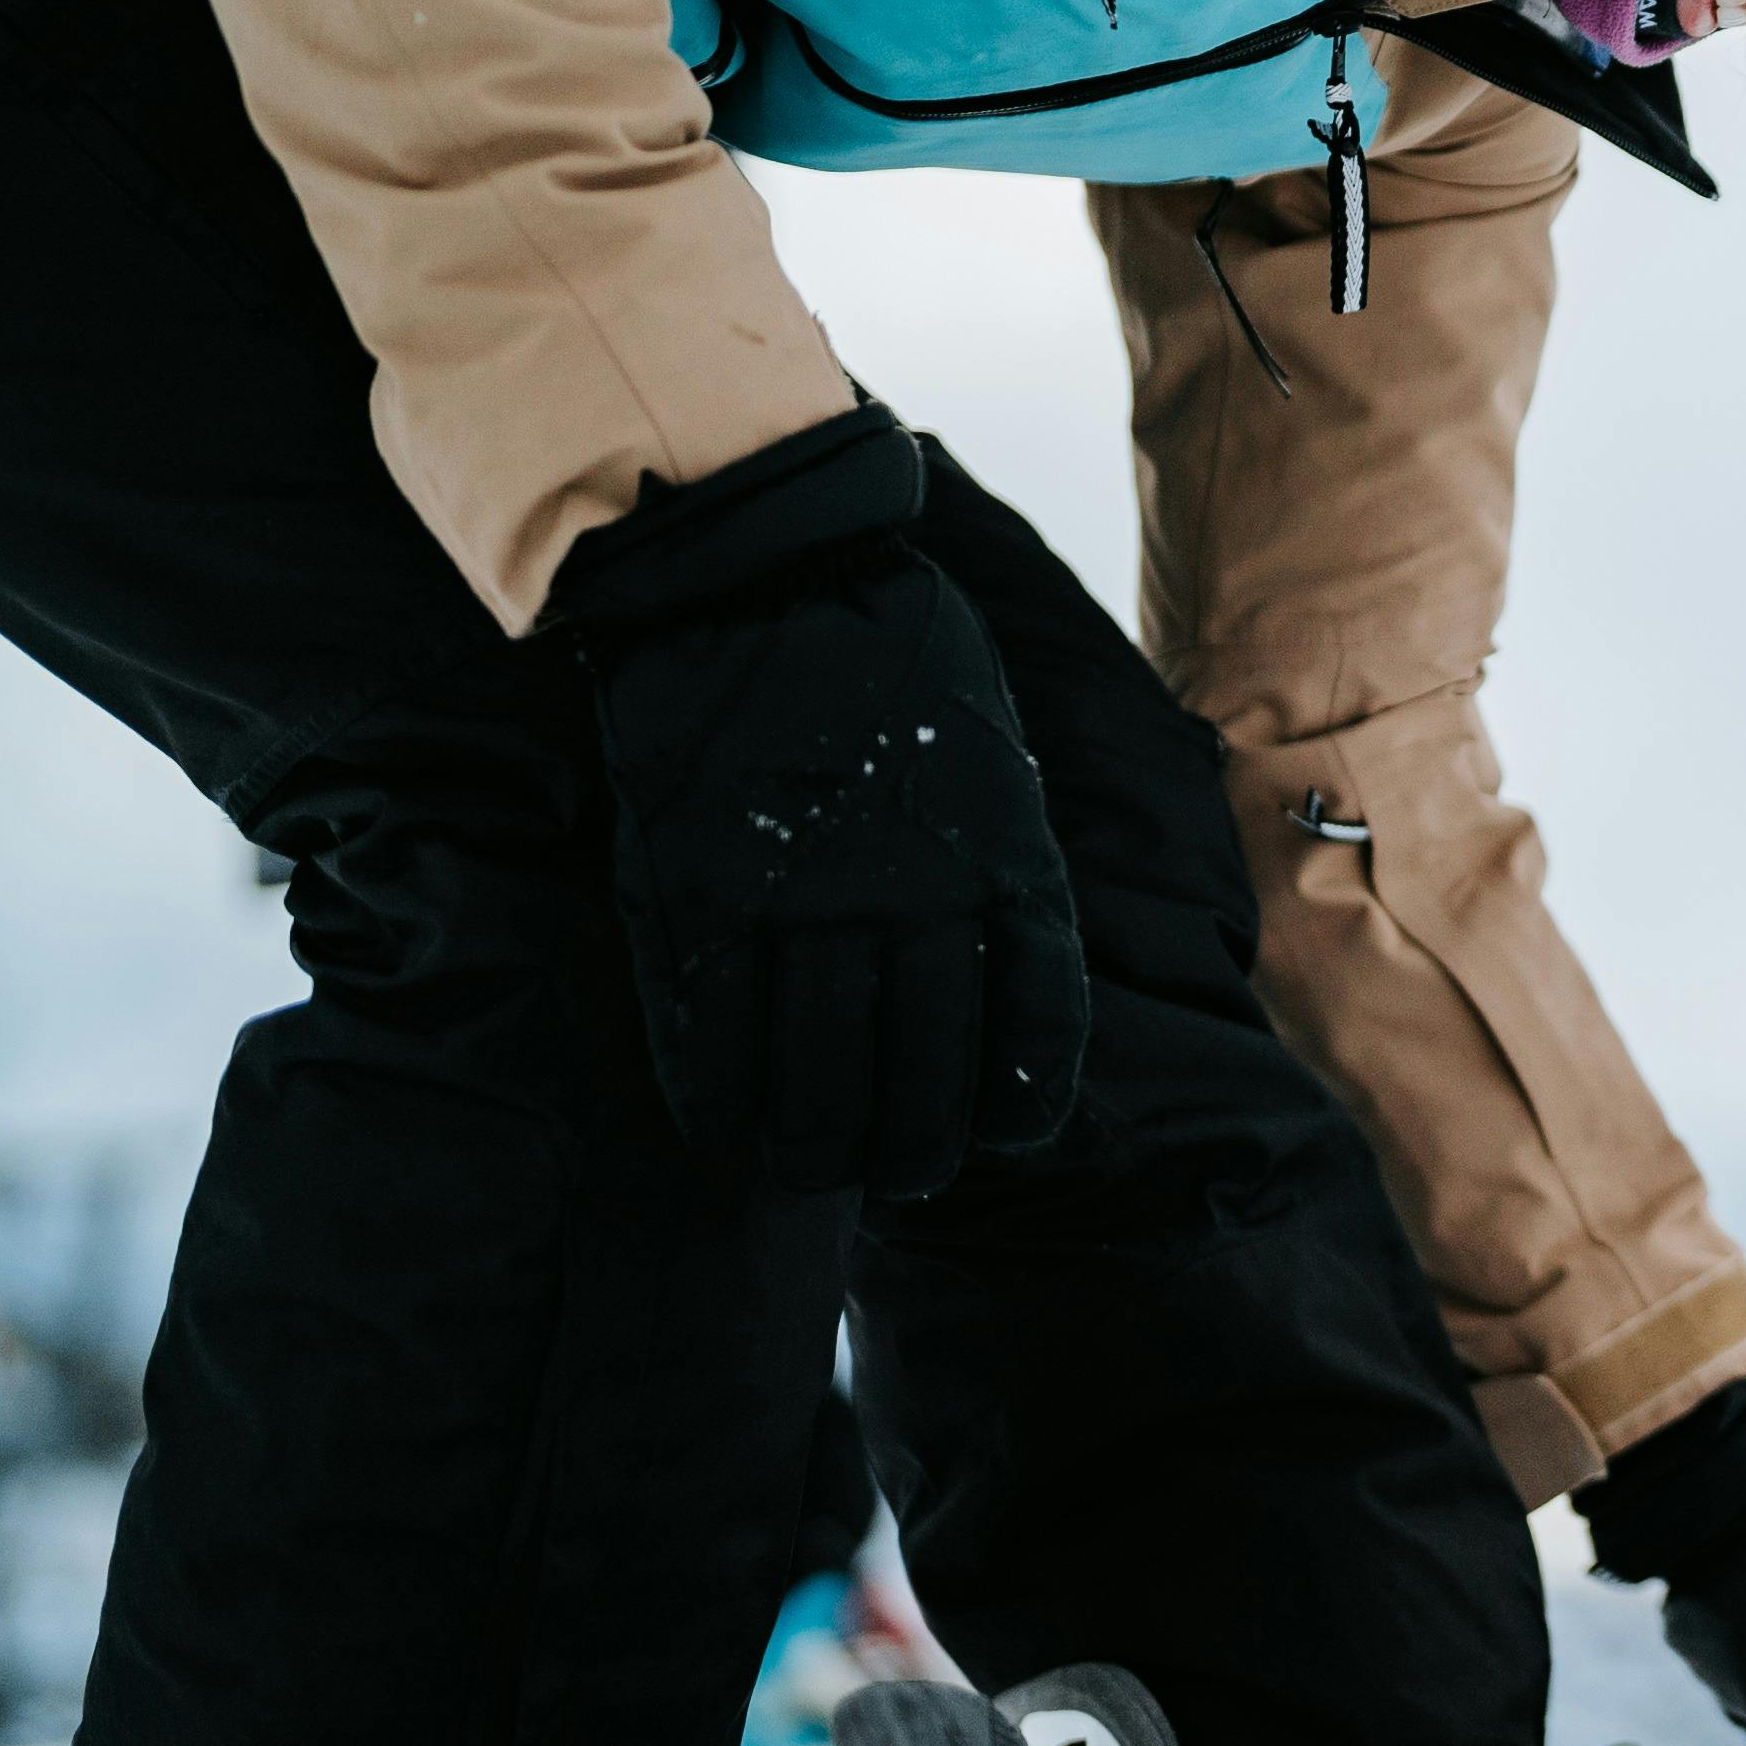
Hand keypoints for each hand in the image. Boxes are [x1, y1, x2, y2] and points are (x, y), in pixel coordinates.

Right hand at [553, 407, 1086, 1197]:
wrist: (761, 574)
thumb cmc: (889, 659)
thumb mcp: (988, 759)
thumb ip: (996, 868)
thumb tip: (991, 976)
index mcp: (1009, 866)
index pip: (1038, 1032)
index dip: (1019, 1108)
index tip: (999, 1139)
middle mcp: (923, 905)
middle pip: (928, 1085)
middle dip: (915, 1152)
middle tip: (897, 1172)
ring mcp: (810, 909)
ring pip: (825, 1086)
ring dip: (823, 1151)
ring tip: (817, 1169)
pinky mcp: (706, 902)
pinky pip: (718, 1046)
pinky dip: (727, 1108)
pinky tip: (733, 1135)